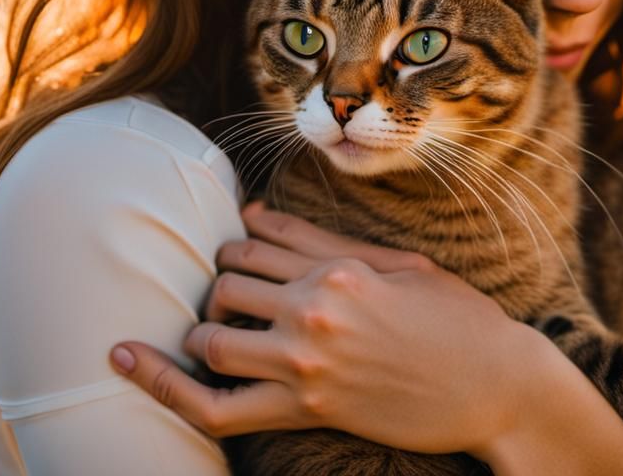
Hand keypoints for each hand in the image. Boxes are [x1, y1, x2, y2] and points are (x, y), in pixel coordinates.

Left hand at [110, 201, 543, 457]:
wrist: (496, 384)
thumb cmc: (456, 317)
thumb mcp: (398, 262)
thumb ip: (323, 239)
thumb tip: (258, 213)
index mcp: (339, 264)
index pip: (257, 243)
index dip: (238, 248)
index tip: (237, 257)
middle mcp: (315, 306)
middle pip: (227, 284)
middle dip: (218, 286)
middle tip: (228, 298)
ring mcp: (307, 360)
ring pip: (213, 336)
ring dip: (200, 330)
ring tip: (206, 332)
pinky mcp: (307, 408)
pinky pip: (217, 408)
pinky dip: (165, 389)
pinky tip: (127, 365)